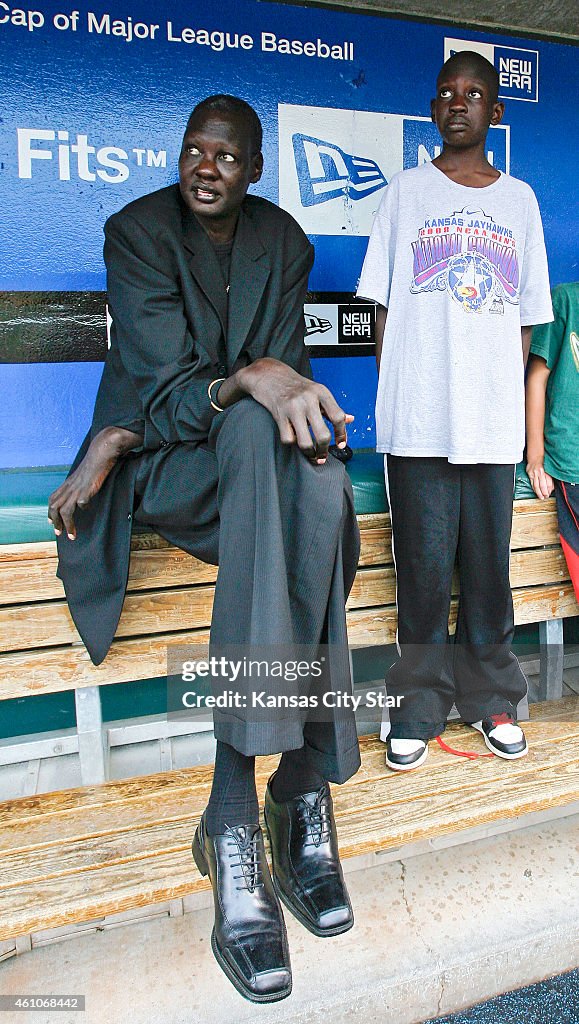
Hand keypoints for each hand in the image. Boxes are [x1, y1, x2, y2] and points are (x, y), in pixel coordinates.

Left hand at [48, 426, 141, 539]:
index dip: (50, 512)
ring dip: (67, 524)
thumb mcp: (84, 477)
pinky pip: (82, 503)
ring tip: (71, 535)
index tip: (52, 523)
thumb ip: (80, 488)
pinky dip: (83, 508)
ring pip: (64, 510)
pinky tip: (87, 509)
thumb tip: (81, 502)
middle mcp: (69, 487)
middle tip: (59, 533)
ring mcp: (77, 488)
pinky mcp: (87, 489)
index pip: (53, 499)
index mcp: (67, 484)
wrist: (102, 452)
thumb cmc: (95, 463)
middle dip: (55, 522)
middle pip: (54, 506)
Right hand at [230, 358, 353, 463]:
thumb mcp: (317, 391)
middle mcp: (308, 399)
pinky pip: (288, 439)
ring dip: (310, 453)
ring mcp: (293, 407)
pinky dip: (292, 443)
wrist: (269, 375)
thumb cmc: (296, 385)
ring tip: (311, 455)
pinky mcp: (279, 415)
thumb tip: (350, 419)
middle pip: (323, 434)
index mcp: (321, 392)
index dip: (341, 434)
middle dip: (324, 450)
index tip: (341, 444)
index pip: (338, 417)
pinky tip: (295, 440)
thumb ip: (332, 407)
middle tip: (323, 456)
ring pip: (305, 441)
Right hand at [526, 458, 553, 499]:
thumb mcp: (549, 469)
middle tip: (545, 497)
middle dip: (544, 492)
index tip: (550, 493)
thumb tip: (551, 488)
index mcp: (546, 471)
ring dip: (539, 492)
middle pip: (542, 485)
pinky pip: (532, 483)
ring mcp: (534, 473)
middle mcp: (540, 472)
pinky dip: (534, 488)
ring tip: (541, 497)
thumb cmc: (543, 463)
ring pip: (536, 485)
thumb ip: (550, 478)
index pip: (549, 483)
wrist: (535, 457)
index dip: (549, 489)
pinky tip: (536, 491)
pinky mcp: (529, 474)